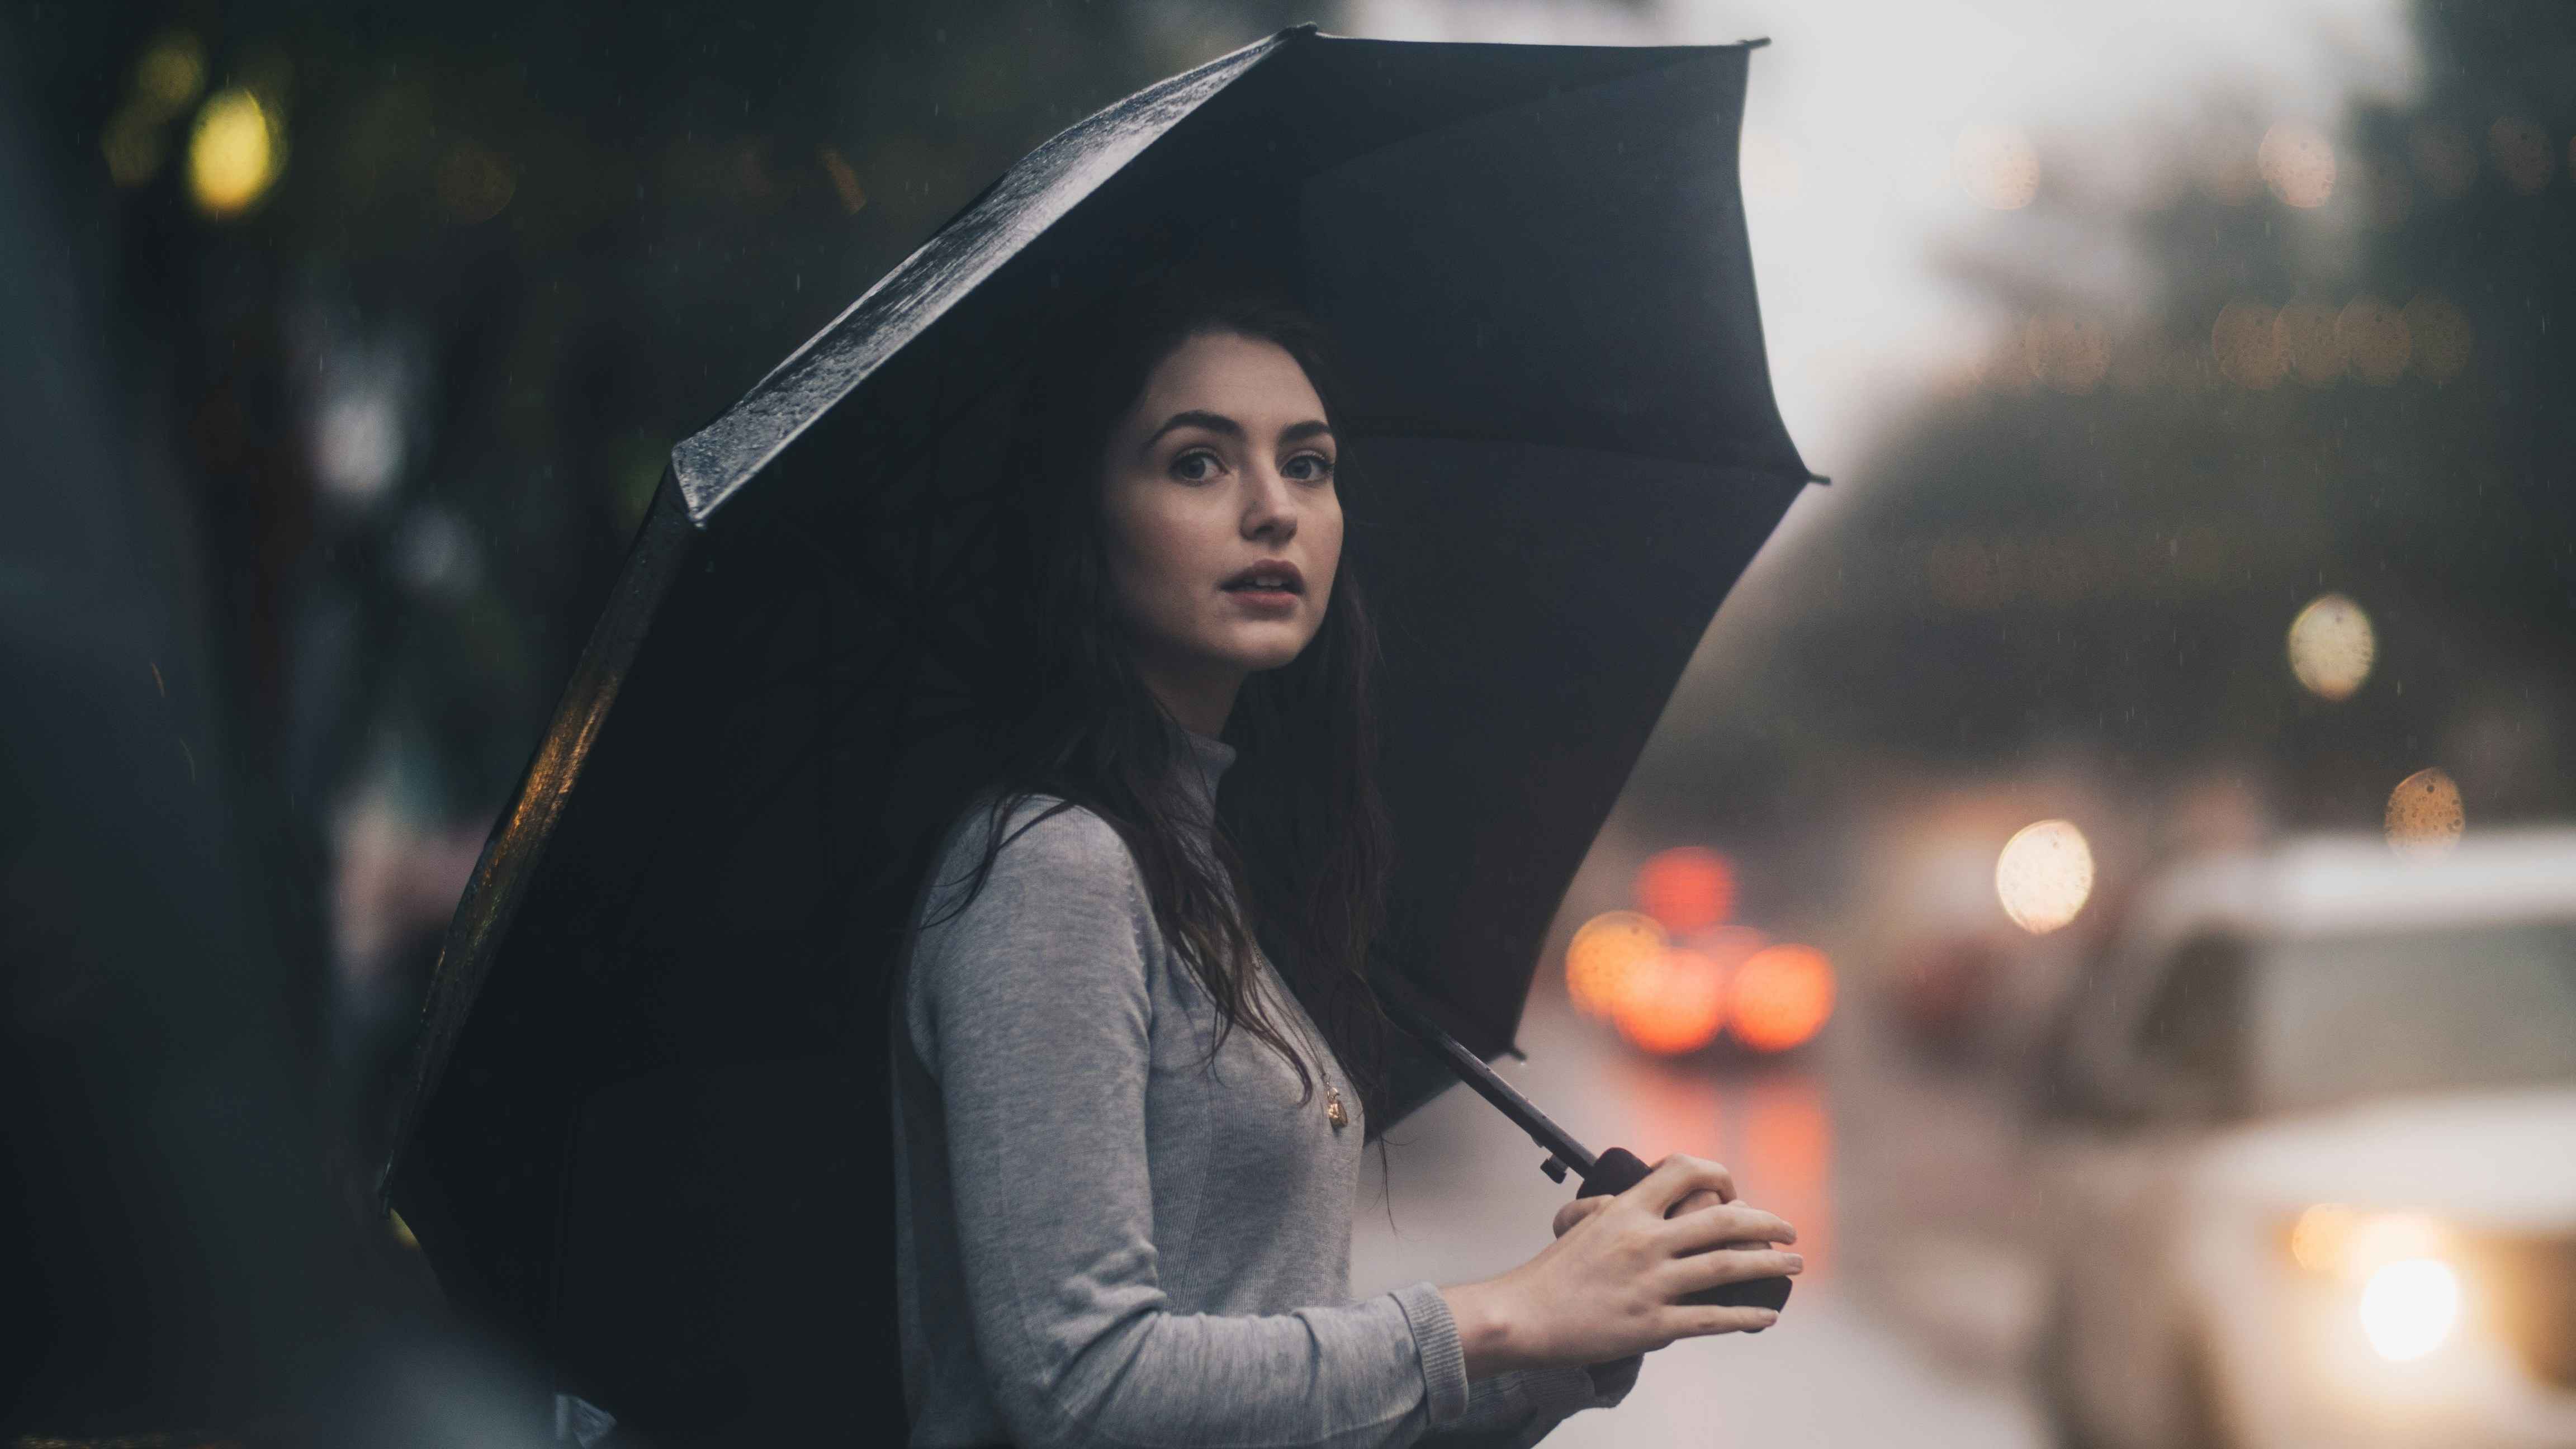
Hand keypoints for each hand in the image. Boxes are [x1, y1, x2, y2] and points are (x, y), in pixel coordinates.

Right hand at [1442, 1155, 1799, 1378]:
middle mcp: (1644, 1241)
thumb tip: (1652, 1202)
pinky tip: (1767, 1314)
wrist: (1524, 1315)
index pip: (1685, 1170)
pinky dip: (1746, 1315)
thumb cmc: (1553, 1272)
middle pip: (1722, 1220)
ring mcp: (1651, 1284)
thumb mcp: (1585, 1223)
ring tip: (1795, 1266)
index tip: (1734, 1194)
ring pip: (1727, 1267)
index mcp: (1627, 1210)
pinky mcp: (1653, 1324)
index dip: (1719, 1176)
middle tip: (1791, 1231)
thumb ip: (1622, 1209)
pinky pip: (1712, 1318)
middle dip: (1767, 1224)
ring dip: (1769, 1265)